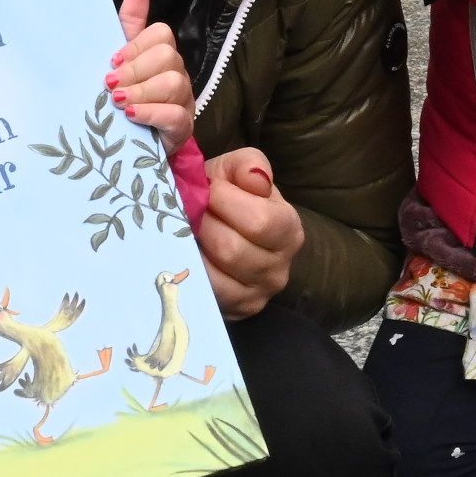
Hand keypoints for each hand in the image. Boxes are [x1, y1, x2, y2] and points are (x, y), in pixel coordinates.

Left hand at [109, 0, 196, 155]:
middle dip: (136, 70)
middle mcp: (176, 74)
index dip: (137, 45)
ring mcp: (183, 102)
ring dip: (141, 92)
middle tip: (110, 84)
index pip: (161, 35)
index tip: (112, 60)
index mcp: (161, 55)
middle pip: (168, 57)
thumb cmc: (126, 98)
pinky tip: (131, 116)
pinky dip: (151, 113)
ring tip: (118, 102)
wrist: (130, 145)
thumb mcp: (122, 61)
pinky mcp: (182, 129)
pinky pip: (175, 116)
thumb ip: (129, 25)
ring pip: (173, 84)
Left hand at [197, 147, 301, 319]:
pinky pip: (206, 295)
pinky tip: (187, 254)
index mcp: (288, 228)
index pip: (258, 220)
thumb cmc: (228, 197)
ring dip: (194, 250)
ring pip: (217, 276)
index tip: (207, 188)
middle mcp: (280, 268)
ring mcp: (258, 294)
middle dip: (203, 226)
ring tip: (188, 231)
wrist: (219, 227)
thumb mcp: (236, 171)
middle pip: (232, 250)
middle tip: (191, 211)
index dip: (224, 201)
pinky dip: (191, 272)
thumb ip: (248, 165)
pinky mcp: (236, 311)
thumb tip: (256, 179)